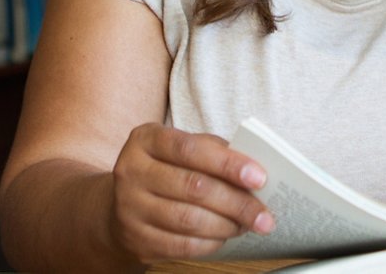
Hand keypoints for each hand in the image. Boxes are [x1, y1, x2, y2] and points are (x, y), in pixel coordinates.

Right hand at [109, 123, 275, 263]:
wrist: (121, 204)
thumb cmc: (164, 170)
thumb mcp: (180, 149)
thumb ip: (212, 151)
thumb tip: (253, 170)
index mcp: (146, 139)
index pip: (190, 149)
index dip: (227, 163)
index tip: (259, 177)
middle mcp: (132, 171)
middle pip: (194, 187)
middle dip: (237, 202)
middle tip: (263, 213)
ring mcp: (129, 207)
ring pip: (189, 219)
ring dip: (226, 225)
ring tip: (246, 224)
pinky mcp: (135, 239)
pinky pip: (181, 245)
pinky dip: (210, 243)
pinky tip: (224, 236)